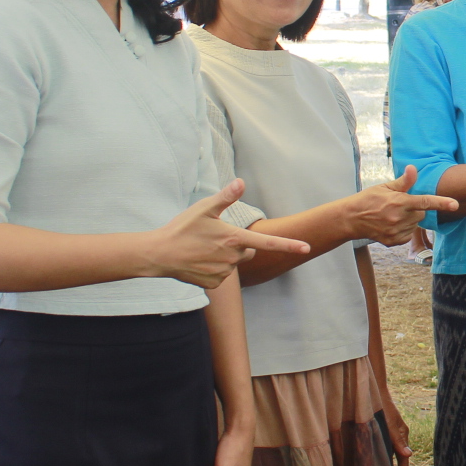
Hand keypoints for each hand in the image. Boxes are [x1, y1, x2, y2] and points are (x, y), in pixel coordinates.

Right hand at [144, 181, 309, 288]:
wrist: (159, 255)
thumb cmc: (182, 228)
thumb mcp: (203, 209)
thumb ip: (226, 197)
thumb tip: (242, 182)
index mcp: (234, 238)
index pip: (268, 242)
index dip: (289, 244)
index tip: (307, 248)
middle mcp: (233, 257)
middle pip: (248, 250)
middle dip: (239, 244)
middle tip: (215, 238)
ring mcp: (224, 273)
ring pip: (234, 263)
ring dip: (225, 256)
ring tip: (202, 249)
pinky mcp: (214, 284)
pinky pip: (222, 275)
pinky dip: (214, 268)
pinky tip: (198, 261)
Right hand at [339, 165, 457, 244]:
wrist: (351, 218)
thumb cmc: (369, 199)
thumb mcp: (385, 187)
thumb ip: (404, 181)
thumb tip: (413, 168)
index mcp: (399, 202)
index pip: (425, 202)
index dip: (442, 203)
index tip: (455, 204)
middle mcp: (399, 218)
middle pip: (421, 215)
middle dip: (415, 210)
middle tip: (400, 206)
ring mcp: (396, 231)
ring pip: (415, 226)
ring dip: (409, 221)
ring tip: (392, 215)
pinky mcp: (392, 241)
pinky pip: (408, 235)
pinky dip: (403, 230)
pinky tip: (391, 224)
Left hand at [379, 387, 411, 465]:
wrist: (374, 391)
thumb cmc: (382, 408)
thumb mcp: (390, 426)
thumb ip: (398, 441)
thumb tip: (408, 455)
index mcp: (402, 434)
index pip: (404, 458)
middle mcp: (399, 433)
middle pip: (400, 455)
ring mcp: (393, 430)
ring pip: (394, 450)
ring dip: (392, 461)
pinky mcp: (386, 427)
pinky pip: (388, 443)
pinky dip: (387, 452)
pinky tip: (381, 456)